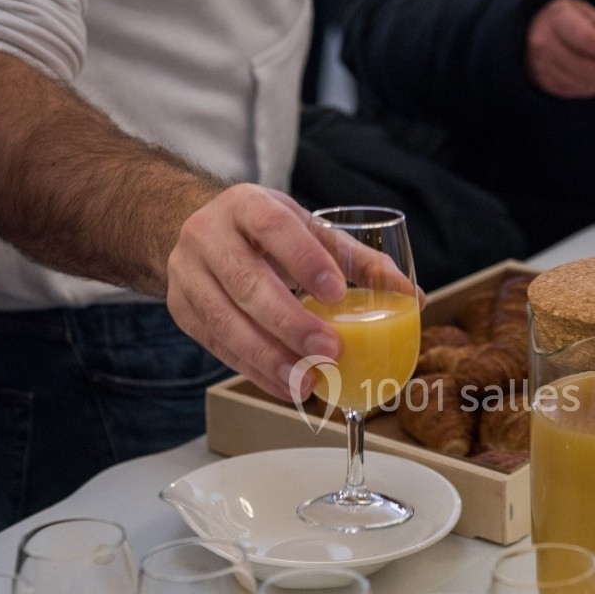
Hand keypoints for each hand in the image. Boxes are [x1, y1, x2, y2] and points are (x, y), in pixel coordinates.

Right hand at [164, 184, 348, 402]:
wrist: (189, 227)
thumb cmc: (264, 231)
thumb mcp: (306, 229)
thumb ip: (357, 261)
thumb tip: (413, 297)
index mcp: (246, 205)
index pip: (273, 228)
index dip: (304, 260)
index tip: (336, 292)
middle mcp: (208, 235)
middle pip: (246, 282)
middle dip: (290, 323)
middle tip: (330, 352)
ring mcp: (187, 274)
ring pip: (226, 322)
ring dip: (270, 359)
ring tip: (309, 383)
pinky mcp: (181, 309)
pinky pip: (218, 347)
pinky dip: (255, 371)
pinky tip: (287, 388)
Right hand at [526, 0, 594, 98]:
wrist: (531, 31)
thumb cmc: (560, 20)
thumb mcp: (581, 10)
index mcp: (557, 20)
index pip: (586, 39)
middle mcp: (545, 45)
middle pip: (584, 67)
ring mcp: (544, 67)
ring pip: (580, 83)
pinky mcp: (546, 83)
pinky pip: (573, 91)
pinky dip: (590, 88)